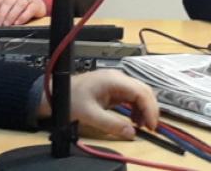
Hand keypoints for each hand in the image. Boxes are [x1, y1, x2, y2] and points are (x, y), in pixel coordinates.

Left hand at [0, 0, 47, 25]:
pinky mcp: (35, 3)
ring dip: (11, 16)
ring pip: (19, 4)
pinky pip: (29, 9)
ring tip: (6, 24)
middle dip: (1, 14)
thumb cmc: (16, 5)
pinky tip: (17, 23)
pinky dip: (22, 17)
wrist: (35, 4)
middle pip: (7, 2)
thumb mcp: (4, 7)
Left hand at [38, 69, 157, 137]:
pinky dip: (137, 107)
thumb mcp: (90, 115)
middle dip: (150, 108)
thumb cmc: (72, 99)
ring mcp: (117, 82)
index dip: (150, 108)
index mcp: (114, 80)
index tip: (152, 125)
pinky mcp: (114, 88)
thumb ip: (111, 124)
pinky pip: (132, 96)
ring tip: (142, 126)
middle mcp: (119, 78)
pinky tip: (134, 119)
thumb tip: (131, 133)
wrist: (58, 92)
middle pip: (143, 90)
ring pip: (140, 92)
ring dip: (144, 108)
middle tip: (152, 128)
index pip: (140, 91)